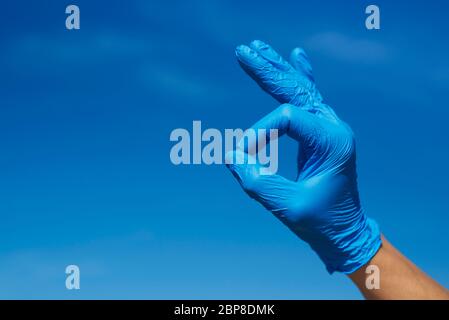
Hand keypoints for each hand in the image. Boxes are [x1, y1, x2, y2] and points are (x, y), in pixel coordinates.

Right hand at [227, 41, 381, 273]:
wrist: (344, 230)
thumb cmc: (320, 221)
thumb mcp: (286, 205)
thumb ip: (256, 180)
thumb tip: (231, 153)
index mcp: (332, 141)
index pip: (287, 118)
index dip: (259, 133)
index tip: (243, 156)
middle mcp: (334, 127)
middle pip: (295, 89)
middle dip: (267, 71)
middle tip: (243, 50)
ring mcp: (329, 126)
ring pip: (300, 89)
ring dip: (276, 69)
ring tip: (256, 47)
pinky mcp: (321, 131)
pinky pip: (308, 98)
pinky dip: (299, 76)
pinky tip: (297, 55)